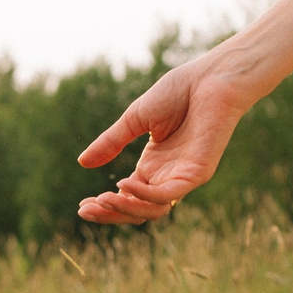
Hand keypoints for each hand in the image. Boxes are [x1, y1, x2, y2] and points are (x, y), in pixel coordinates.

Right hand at [74, 60, 252, 223]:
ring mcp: (182, 177)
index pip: (127, 198)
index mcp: (152, 166)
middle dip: (109, 214)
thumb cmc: (179, 92)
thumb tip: (82, 162)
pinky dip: (145, 196)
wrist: (210, 78)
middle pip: (137, 211)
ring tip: (102, 200)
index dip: (104, 205)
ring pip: (152, 211)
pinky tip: (125, 185)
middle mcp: (167, 176)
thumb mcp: (134, 119)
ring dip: (125, 210)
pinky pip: (168, 196)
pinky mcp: (197, 174)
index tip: (81, 206)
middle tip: (85, 211)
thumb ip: (111, 142)